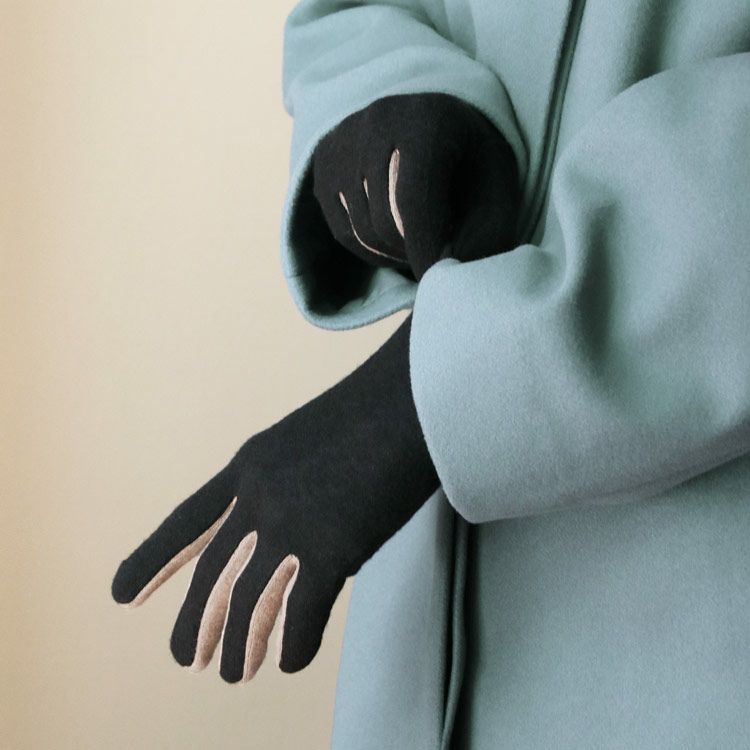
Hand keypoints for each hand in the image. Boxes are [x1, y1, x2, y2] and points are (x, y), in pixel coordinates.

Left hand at [112, 316, 438, 681]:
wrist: (415, 394)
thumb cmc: (377, 410)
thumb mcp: (313, 438)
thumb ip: (293, 482)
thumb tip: (298, 533)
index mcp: (251, 464)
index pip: (188, 520)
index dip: (154, 560)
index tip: (122, 594)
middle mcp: (259, 496)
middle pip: (213, 574)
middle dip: (195, 622)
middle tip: (186, 658)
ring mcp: (292, 523)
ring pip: (249, 603)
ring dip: (239, 646)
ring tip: (234, 675)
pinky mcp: (333, 547)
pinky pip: (302, 616)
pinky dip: (294, 646)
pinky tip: (290, 662)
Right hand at [312, 92, 519, 279]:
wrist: (444, 129)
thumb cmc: (476, 171)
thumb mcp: (496, 199)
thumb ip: (481, 240)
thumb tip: (444, 280)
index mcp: (431, 120)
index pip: (413, 201)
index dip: (424, 251)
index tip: (437, 280)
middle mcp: (380, 118)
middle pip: (385, 221)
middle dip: (413, 253)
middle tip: (436, 255)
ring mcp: (345, 137)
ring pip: (361, 231)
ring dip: (392, 254)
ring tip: (420, 242)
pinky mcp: (324, 160)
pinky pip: (343, 231)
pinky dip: (370, 248)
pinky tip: (395, 235)